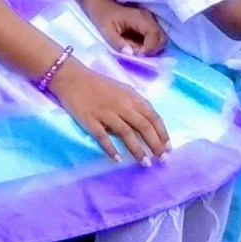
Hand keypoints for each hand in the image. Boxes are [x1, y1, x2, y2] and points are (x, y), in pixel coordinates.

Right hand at [49, 60, 169, 163]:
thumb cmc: (99, 85)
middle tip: (162, 160)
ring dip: (137, 150)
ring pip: (126, 133)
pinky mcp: (90, 120)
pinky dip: (111, 149)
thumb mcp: (122, 89)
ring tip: (145, 163)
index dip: (162, 133)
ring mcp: (105, 113)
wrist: (72, 78)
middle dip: (155, 144)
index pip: (152, 116)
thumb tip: (148, 123)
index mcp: (131, 97)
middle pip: (143, 126)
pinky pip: (103, 137)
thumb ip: (135, 105)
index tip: (168, 147)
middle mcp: (121, 105)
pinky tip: (118, 159)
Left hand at [90, 1, 166, 56]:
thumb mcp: (106, 31)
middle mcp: (148, 17)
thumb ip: (117, 43)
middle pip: (161, 37)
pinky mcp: (149, 24)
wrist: (103, 6)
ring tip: (136, 50)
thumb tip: (130, 54)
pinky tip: (137, 46)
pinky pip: (155, 37)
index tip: (138, 55)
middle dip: (152, 50)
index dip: (149, 47)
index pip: (154, 34)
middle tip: (138, 54)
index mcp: (138, 17)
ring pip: (161, 38)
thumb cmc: (103, 17)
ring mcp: (150, 20)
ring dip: (151, 48)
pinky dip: (149, 45)